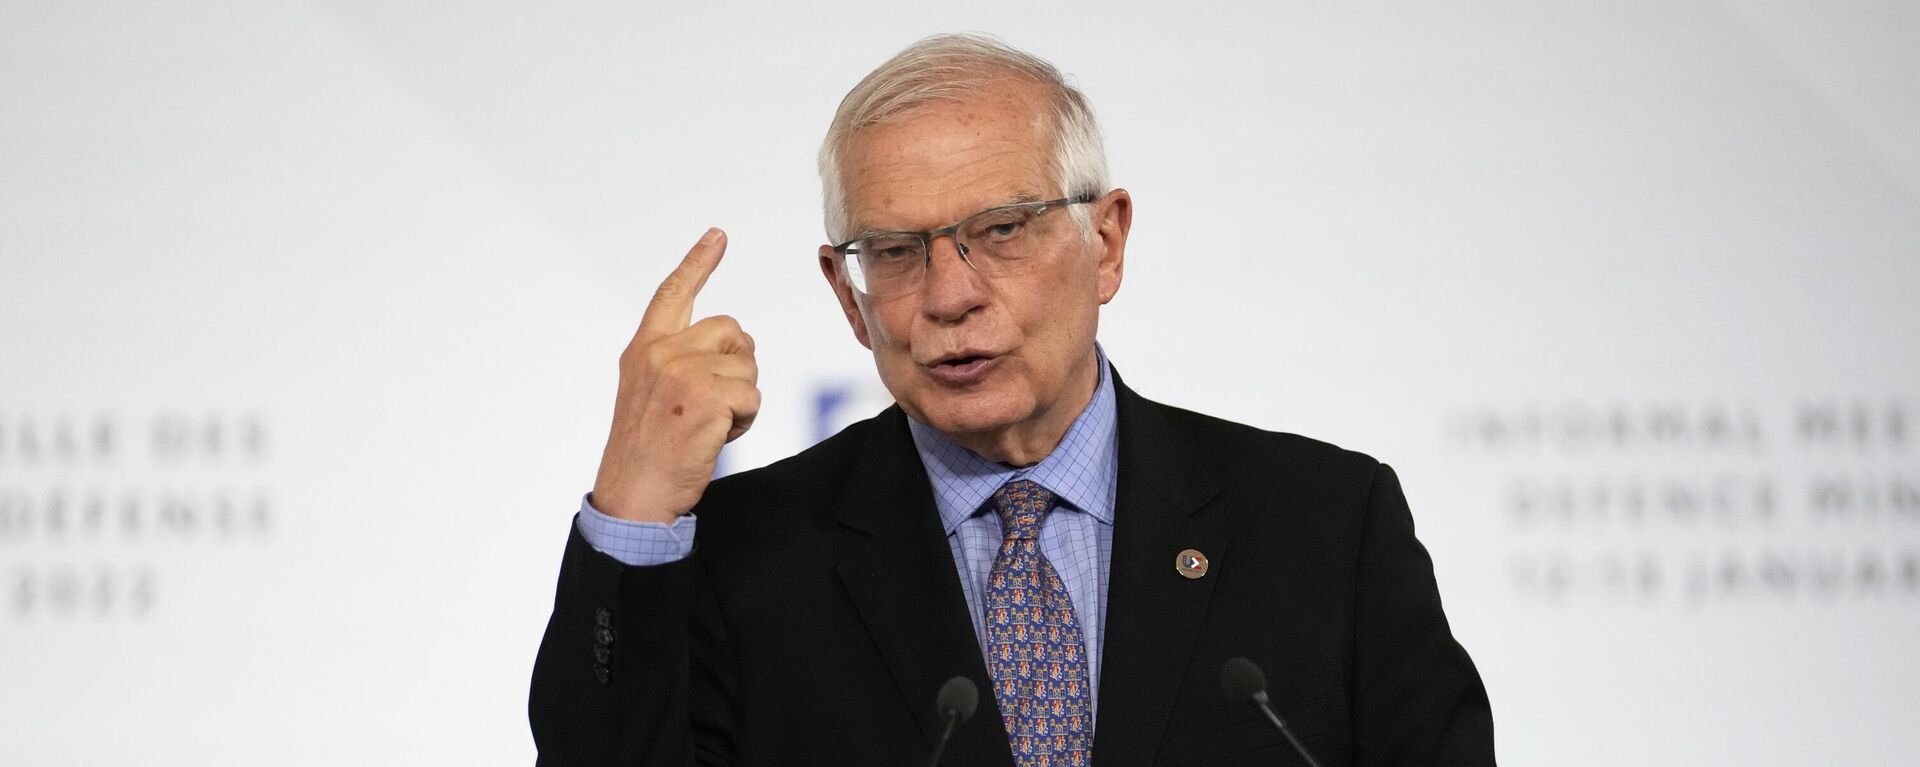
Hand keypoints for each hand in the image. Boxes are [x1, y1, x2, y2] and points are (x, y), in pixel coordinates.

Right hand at [590, 228, 759, 521]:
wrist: (633, 495)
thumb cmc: (647, 452)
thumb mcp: (649, 392)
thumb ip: (677, 359)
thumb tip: (732, 342)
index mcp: (643, 348)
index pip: (673, 294)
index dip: (697, 262)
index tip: (718, 235)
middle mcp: (660, 352)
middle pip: (732, 331)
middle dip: (736, 366)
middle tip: (709, 406)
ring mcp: (682, 372)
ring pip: (747, 368)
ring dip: (740, 401)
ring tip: (705, 426)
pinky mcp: (705, 397)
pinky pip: (752, 396)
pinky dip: (744, 421)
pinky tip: (713, 437)